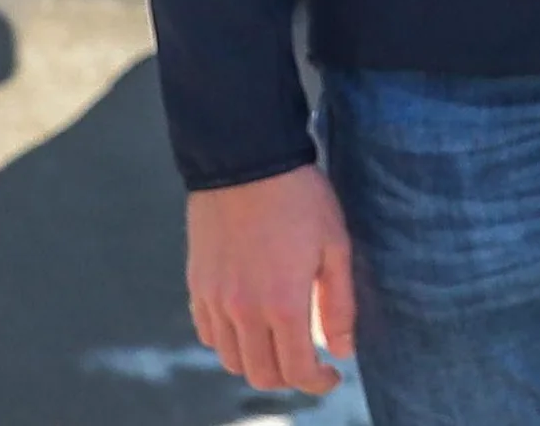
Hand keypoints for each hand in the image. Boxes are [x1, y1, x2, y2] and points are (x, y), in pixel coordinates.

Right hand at [188, 168, 356, 395]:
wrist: (245, 157)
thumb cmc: (300, 198)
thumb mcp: (336, 247)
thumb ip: (340, 305)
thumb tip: (343, 350)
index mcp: (284, 305)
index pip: (298, 372)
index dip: (319, 382)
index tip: (332, 373)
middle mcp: (244, 309)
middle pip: (262, 375)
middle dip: (289, 378)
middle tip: (306, 361)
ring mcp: (215, 297)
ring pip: (231, 360)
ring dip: (257, 362)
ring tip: (276, 344)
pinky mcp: (196, 281)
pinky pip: (207, 332)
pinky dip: (227, 340)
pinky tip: (246, 323)